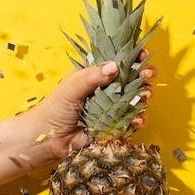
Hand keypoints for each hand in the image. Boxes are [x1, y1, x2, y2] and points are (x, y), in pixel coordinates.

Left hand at [30, 50, 156, 160]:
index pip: (117, 58)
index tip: (142, 55)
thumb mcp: (71, 88)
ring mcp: (112, 106)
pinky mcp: (115, 124)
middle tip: (146, 76)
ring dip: (145, 96)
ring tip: (144, 97)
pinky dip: (139, 119)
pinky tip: (136, 120)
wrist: (48, 140)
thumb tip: (115, 66)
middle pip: (133, 76)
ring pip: (137, 97)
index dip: (132, 55)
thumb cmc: (54, 109)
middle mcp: (106, 87)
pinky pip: (133, 120)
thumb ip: (91, 76)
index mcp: (94, 72)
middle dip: (144, 75)